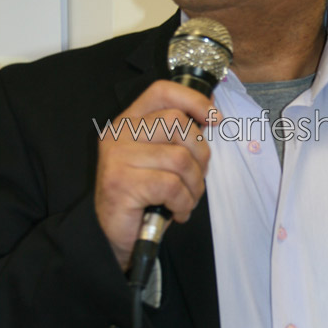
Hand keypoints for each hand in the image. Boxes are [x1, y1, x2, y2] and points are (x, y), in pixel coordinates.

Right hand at [95, 80, 218, 269]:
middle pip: (177, 123)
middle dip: (199, 154)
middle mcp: (120, 134)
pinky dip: (183, 202)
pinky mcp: (122, 183)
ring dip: (193, 185)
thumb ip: (177, 136)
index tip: (214, 119)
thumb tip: (211, 115)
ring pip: (180, 158)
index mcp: (129, 122)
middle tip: (194, 178)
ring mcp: (118, 158)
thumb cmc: (143, 196)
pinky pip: (172, 186)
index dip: (193, 100)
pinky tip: (175, 212)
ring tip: (185, 199)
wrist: (113, 235)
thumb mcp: (160, 158)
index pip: (162, 91)